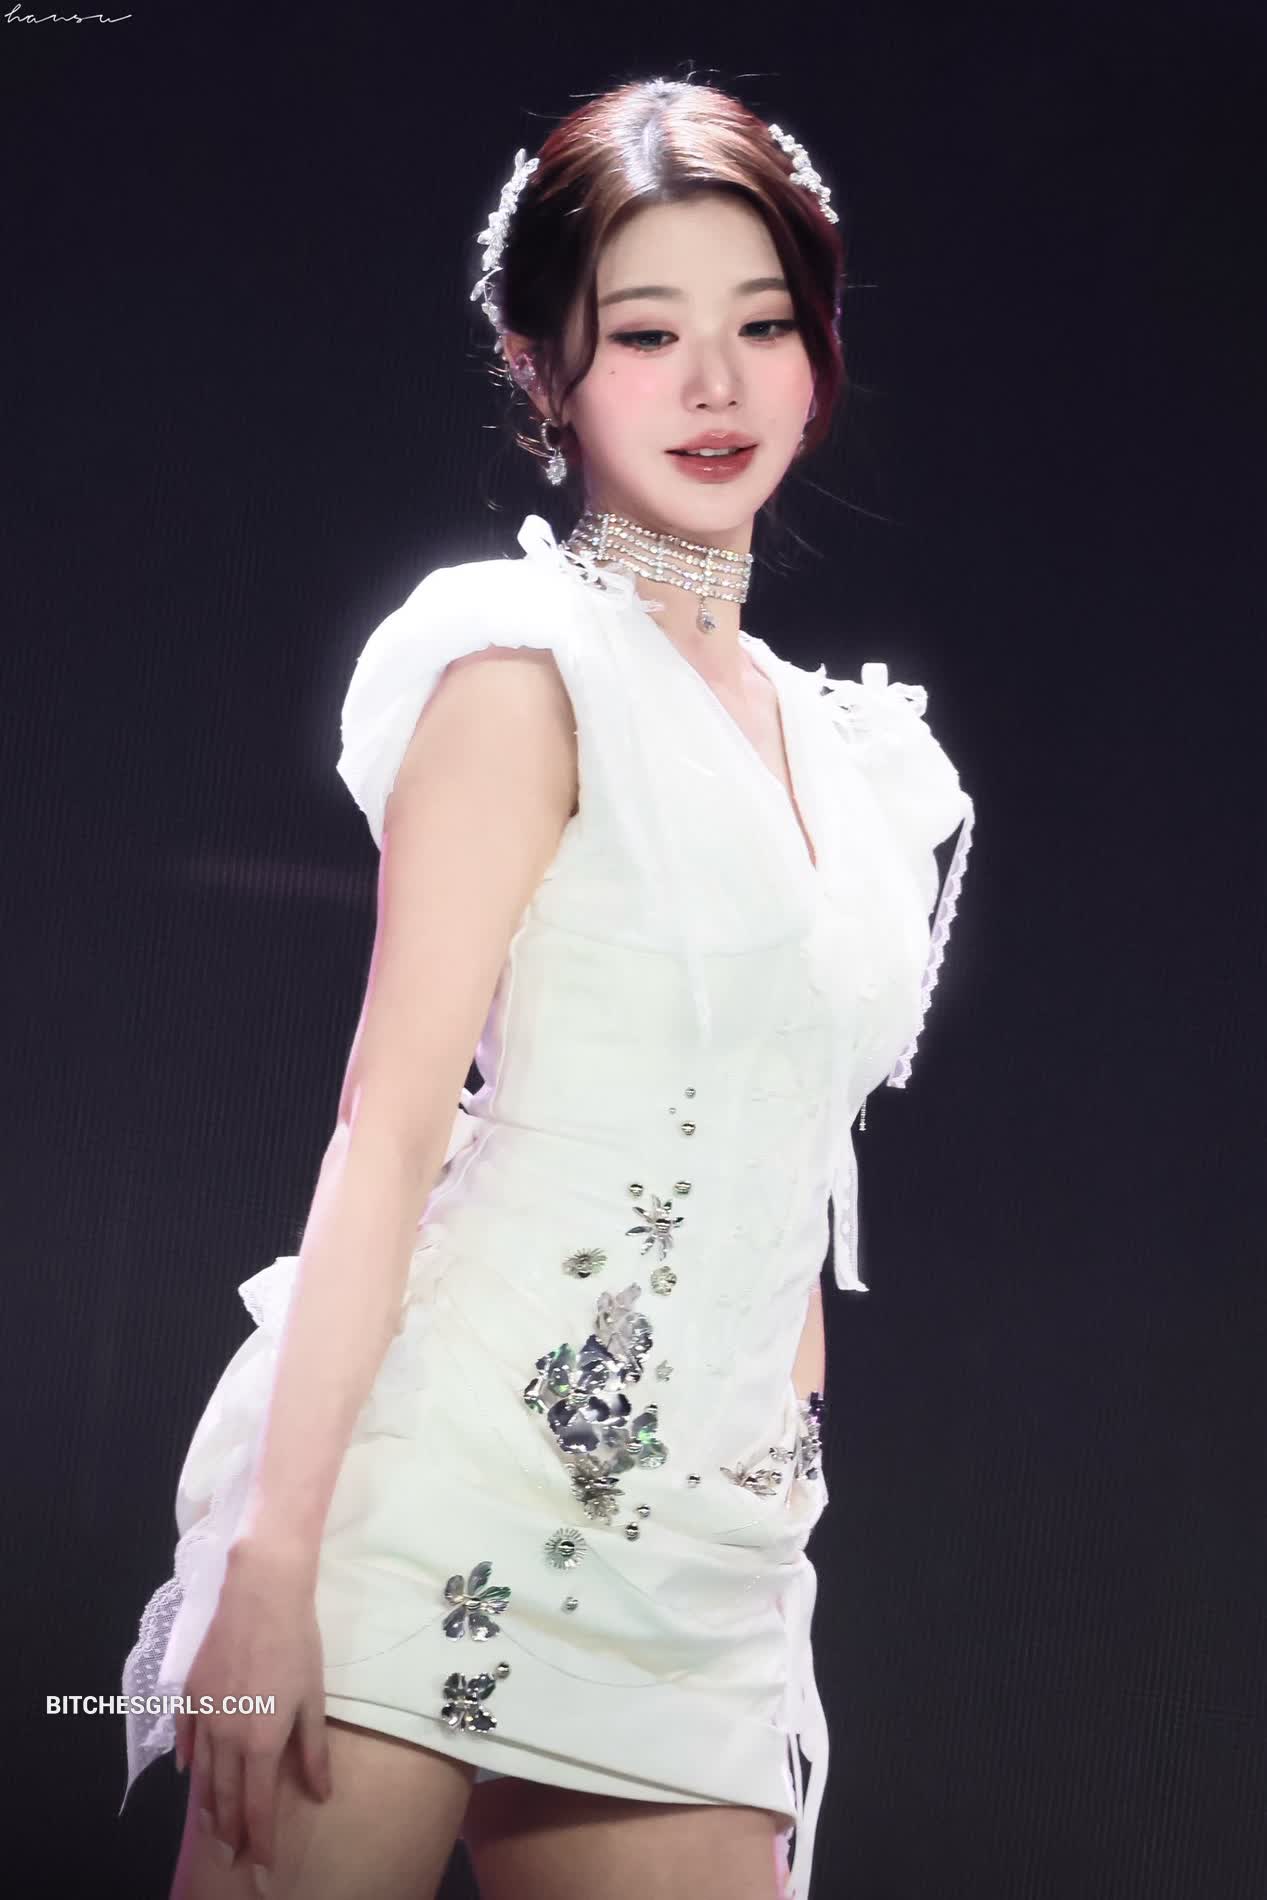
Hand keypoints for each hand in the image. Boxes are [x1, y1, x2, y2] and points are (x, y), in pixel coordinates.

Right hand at [173, 1544, 331, 1881]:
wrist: (260, 1594)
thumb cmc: (295, 1643)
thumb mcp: (313, 1700)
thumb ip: (313, 1751)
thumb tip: (320, 1795)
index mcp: (259, 1743)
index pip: (257, 1807)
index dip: (259, 1841)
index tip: (261, 1868)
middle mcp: (226, 1737)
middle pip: (224, 1797)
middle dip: (230, 1833)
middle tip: (232, 1858)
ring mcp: (203, 1715)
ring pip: (203, 1775)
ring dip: (208, 1806)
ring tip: (213, 1829)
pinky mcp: (191, 1692)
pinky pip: (187, 1737)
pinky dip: (189, 1760)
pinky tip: (190, 1773)